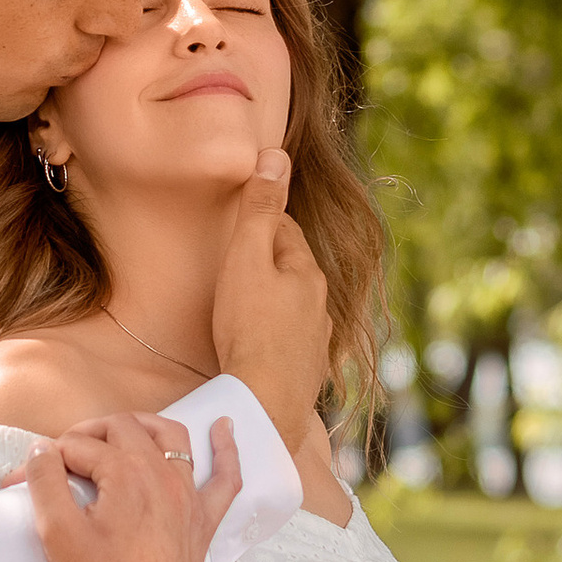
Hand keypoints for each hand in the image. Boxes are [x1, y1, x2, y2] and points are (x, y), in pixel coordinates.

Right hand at [26, 408, 241, 561]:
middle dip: (88, 433)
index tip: (19, 482)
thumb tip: (41, 449)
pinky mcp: (203, 521)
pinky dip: (226, 450)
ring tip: (119, 429)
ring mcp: (189, 496)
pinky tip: (225, 428)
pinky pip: (225, 478)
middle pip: (123, 429)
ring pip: (171, 438)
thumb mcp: (57, 532)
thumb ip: (45, 482)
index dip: (45, 460)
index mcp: (126, 473)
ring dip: (143, 426)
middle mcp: (162, 474)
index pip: (78, 446)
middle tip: (61, 457)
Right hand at [211, 154, 329, 441]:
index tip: (246, 217)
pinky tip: (261, 346)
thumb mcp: (247, 257)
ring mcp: (316, 344)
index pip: (285, 233)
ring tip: (249, 303)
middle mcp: (320, 307)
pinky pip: (290, 344)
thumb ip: (260, 209)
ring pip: (295, 310)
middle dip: (271, 262)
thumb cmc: (249, 328)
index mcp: (307, 274)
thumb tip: (277, 156)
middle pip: (292, 272)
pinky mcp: (305, 376)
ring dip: (276, 302)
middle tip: (241, 259)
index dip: (263, 221)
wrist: (263, 404)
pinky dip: (276, 337)